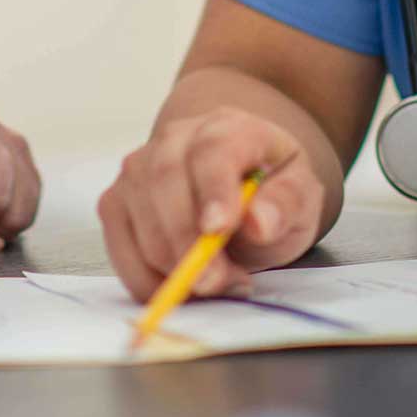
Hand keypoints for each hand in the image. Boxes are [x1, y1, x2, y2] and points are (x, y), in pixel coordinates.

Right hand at [97, 108, 326, 301]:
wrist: (240, 188)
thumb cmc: (270, 191)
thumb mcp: (301, 196)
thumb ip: (286, 205)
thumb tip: (259, 223)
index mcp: (228, 127)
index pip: (212, 150)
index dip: (212, 189)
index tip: (218, 230)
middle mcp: (175, 138)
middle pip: (165, 180)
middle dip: (185, 241)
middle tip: (215, 283)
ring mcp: (139, 167)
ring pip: (137, 216)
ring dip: (170, 264)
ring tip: (215, 284)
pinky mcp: (116, 202)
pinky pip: (119, 246)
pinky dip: (145, 279)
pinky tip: (181, 289)